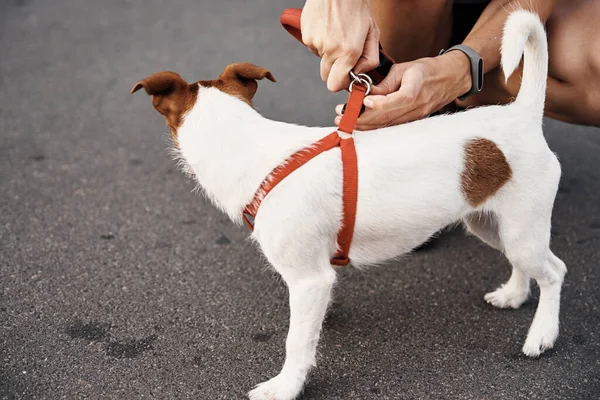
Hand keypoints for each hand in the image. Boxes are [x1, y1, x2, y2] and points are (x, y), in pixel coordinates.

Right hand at [301, 0, 379, 91]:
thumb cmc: (357, 8)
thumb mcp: (373, 33)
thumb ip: (370, 59)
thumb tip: (359, 74)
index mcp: (348, 52)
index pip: (335, 85)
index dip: (341, 83)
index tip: (347, 76)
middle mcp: (330, 50)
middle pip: (326, 77)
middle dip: (335, 71)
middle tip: (343, 55)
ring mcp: (315, 43)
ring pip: (320, 61)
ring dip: (328, 54)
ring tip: (337, 35)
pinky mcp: (306, 35)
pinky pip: (313, 47)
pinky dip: (320, 42)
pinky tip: (328, 28)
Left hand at [334, 51, 471, 129]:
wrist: (450, 79)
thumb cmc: (425, 71)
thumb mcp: (404, 69)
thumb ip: (384, 83)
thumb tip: (364, 93)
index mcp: (418, 86)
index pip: (401, 98)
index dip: (382, 103)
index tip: (364, 101)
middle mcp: (418, 105)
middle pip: (389, 117)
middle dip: (362, 118)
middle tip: (341, 115)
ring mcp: (416, 116)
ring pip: (387, 125)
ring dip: (364, 125)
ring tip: (345, 121)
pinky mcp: (412, 122)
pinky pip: (391, 127)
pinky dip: (374, 127)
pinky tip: (359, 125)